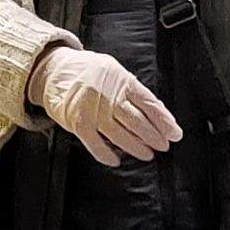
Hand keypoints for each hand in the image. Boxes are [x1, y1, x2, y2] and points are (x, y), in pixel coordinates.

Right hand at [26, 47, 179, 165]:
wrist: (54, 69)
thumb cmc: (87, 71)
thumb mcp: (114, 70)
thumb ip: (132, 89)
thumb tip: (156, 109)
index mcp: (122, 81)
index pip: (149, 103)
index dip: (164, 121)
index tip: (174, 133)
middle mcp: (110, 96)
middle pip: (138, 121)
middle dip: (154, 136)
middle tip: (163, 146)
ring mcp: (93, 110)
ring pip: (120, 135)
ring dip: (136, 147)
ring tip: (147, 154)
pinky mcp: (78, 122)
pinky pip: (95, 143)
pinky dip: (106, 154)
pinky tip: (116, 160)